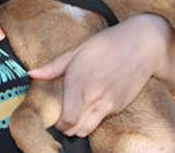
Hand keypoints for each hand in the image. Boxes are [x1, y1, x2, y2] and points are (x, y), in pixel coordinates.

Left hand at [27, 14, 174, 137]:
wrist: (143, 45)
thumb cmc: (107, 44)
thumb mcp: (77, 50)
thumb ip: (53, 66)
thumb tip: (31, 74)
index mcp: (80, 83)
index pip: (67, 120)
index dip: (57, 123)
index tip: (53, 115)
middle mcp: (95, 97)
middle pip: (76, 129)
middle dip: (66, 127)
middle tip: (61, 114)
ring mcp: (110, 104)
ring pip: (89, 128)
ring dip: (79, 125)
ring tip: (75, 111)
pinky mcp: (120, 105)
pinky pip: (102, 119)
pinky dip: (93, 117)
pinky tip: (91, 102)